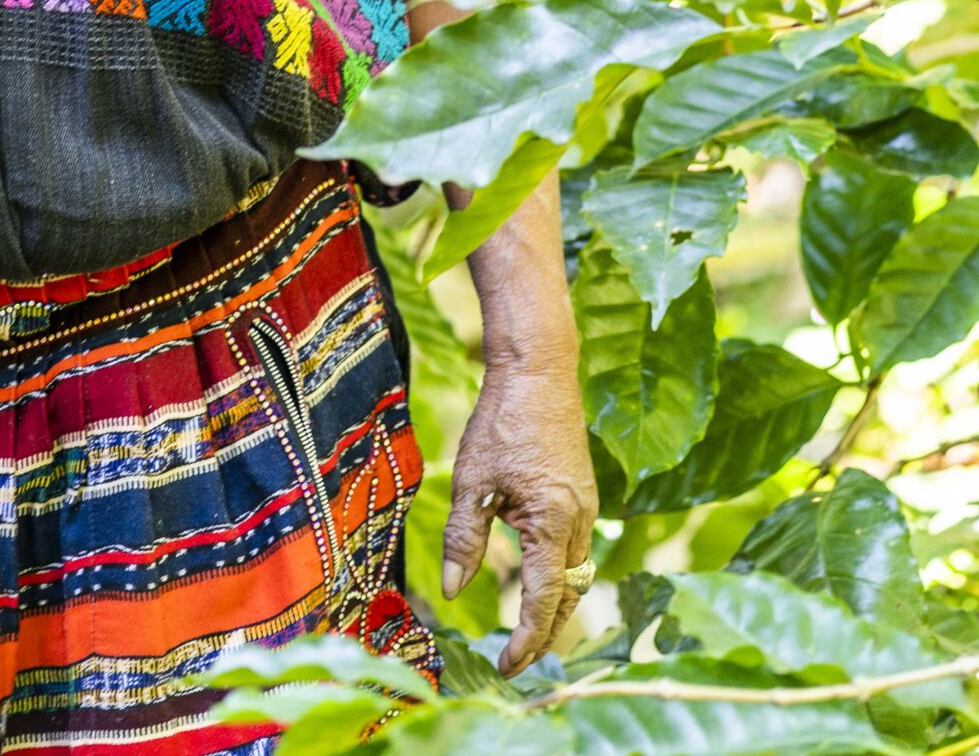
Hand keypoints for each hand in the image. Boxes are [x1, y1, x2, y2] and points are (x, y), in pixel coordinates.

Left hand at [442, 356, 597, 677]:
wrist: (538, 372)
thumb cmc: (501, 421)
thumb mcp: (472, 481)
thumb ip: (463, 538)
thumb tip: (452, 591)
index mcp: (552, 521)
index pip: (543, 600)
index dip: (526, 639)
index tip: (507, 667)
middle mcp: (579, 520)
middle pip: (568, 596)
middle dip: (545, 633)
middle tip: (517, 661)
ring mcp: (586, 507)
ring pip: (576, 575)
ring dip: (555, 605)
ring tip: (527, 632)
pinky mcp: (583, 495)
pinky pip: (578, 549)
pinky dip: (561, 575)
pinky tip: (540, 578)